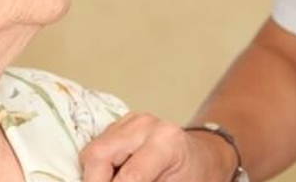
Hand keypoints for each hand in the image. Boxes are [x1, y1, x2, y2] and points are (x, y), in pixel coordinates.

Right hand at [80, 113, 236, 181]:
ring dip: (97, 177)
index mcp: (166, 142)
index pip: (128, 177)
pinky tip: (116, 177)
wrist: (203, 158)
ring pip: (92, 153)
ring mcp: (130, 121)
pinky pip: (97, 149)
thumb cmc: (195, 177)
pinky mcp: (121, 125)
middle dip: (95, 181)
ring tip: (117, 181)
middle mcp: (144, 125)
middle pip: (98, 156)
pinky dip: (100, 169)